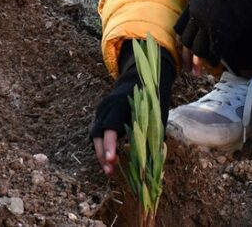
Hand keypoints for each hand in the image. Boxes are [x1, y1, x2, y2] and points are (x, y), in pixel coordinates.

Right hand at [90, 42, 175, 175]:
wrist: (140, 78)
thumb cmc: (151, 98)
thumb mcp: (156, 113)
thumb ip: (154, 132)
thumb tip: (155, 159)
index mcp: (122, 104)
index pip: (111, 126)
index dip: (110, 144)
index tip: (111, 160)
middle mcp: (108, 106)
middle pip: (97, 133)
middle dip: (102, 153)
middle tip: (110, 171)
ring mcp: (102, 109)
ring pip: (95, 135)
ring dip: (102, 153)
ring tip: (111, 170)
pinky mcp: (101, 114)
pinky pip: (98, 132)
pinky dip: (103, 146)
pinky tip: (111, 159)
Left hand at [177, 0, 206, 76]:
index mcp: (194, 5)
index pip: (181, 27)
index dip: (181, 40)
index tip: (183, 49)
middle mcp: (198, 18)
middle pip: (187, 41)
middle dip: (187, 56)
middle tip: (187, 68)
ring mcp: (209, 27)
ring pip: (198, 49)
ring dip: (197, 61)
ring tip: (197, 72)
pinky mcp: (222, 34)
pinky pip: (213, 52)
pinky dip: (211, 60)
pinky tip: (213, 64)